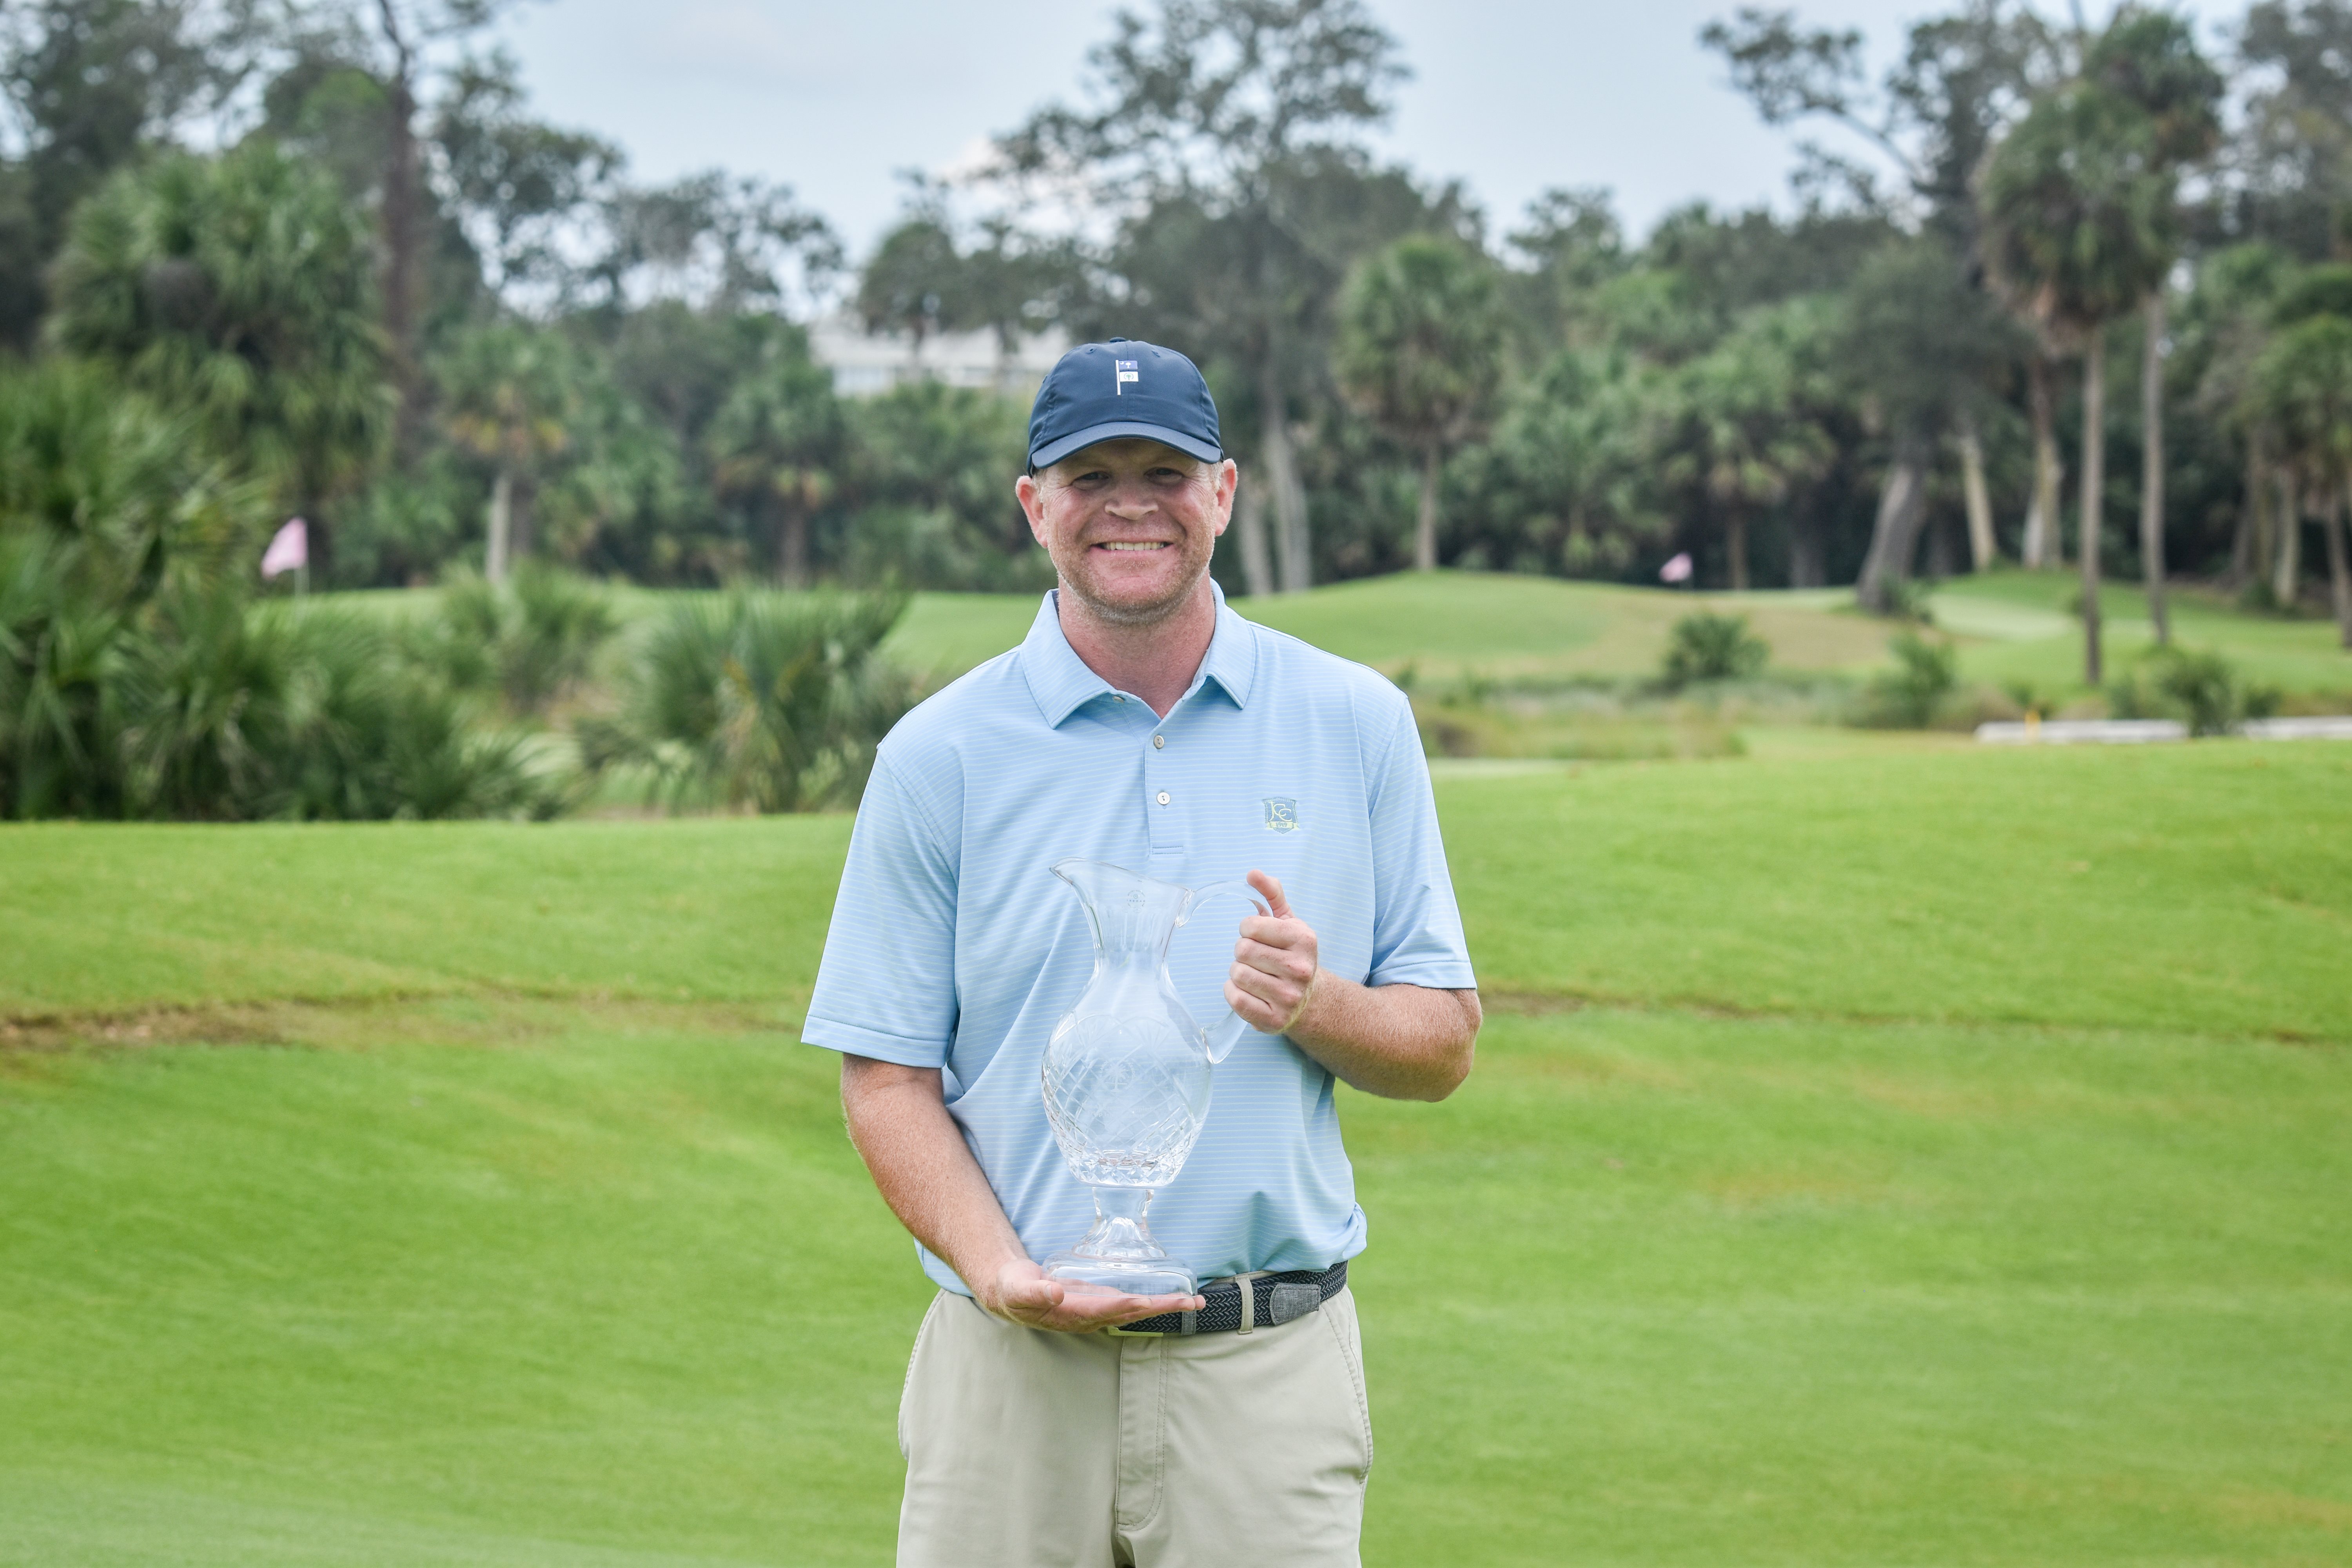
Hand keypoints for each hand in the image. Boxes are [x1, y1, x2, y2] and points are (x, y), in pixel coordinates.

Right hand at [976, 1257, 1203, 1332]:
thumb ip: (1036, 1291)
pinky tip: (1167, 1296)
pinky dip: (1150, 1299)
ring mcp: (1096, 1310)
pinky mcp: (1097, 1300)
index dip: (1134, 1304)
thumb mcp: (1019, 1289)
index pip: (1111, 1308)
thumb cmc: (1014, 1290)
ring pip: (1135, 1309)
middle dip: (1164, 1308)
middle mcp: (1091, 1315)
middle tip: (1195, 1303)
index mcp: (1074, 1312)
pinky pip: (1129, 1302)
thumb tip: (1057, 1291)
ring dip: (1164, 1305)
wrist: (1011, 1293)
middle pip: (1133, 1312)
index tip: (1156, 1301)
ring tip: (1193, 1301)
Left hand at [1227, 870, 1318, 1035]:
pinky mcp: (1274, 1020)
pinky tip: (1249, 990)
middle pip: (1242, 950)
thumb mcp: (1288, 921)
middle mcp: (1300, 969)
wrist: (1309, 999)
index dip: (1248, 929)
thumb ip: (1272, 893)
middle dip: (1243, 951)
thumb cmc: (1291, 954)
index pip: (1250, 926)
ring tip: (1255, 974)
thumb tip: (1253, 873)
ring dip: (1239, 972)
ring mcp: (1288, 997)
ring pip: (1237, 974)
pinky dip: (1234, 992)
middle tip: (1257, 958)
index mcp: (1304, 940)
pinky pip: (1235, 999)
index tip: (1258, 936)